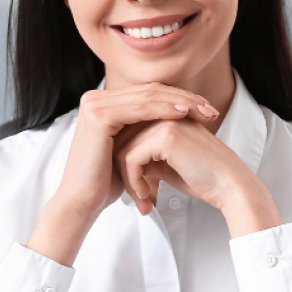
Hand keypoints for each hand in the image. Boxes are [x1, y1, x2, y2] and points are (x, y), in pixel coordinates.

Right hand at [26, 84, 218, 265]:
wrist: (81, 201)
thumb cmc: (105, 181)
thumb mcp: (128, 149)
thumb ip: (143, 131)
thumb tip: (175, 121)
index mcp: (102, 103)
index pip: (147, 93)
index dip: (178, 98)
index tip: (205, 109)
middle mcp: (95, 98)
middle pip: (149, 90)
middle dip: (183, 98)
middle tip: (210, 109)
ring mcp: (95, 104)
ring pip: (147, 96)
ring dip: (179, 102)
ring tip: (203, 111)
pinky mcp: (98, 115)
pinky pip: (139, 108)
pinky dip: (164, 109)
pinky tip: (183, 114)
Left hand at [113, 118, 281, 237]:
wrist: (231, 187)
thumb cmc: (202, 179)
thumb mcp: (167, 164)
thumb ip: (146, 156)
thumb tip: (121, 160)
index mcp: (166, 117)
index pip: (128, 134)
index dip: (125, 163)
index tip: (134, 189)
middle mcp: (165, 114)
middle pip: (122, 140)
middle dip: (124, 173)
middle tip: (138, 199)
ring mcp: (165, 122)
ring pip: (123, 150)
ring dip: (128, 180)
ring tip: (142, 200)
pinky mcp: (166, 137)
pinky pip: (132, 159)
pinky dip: (134, 181)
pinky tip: (146, 197)